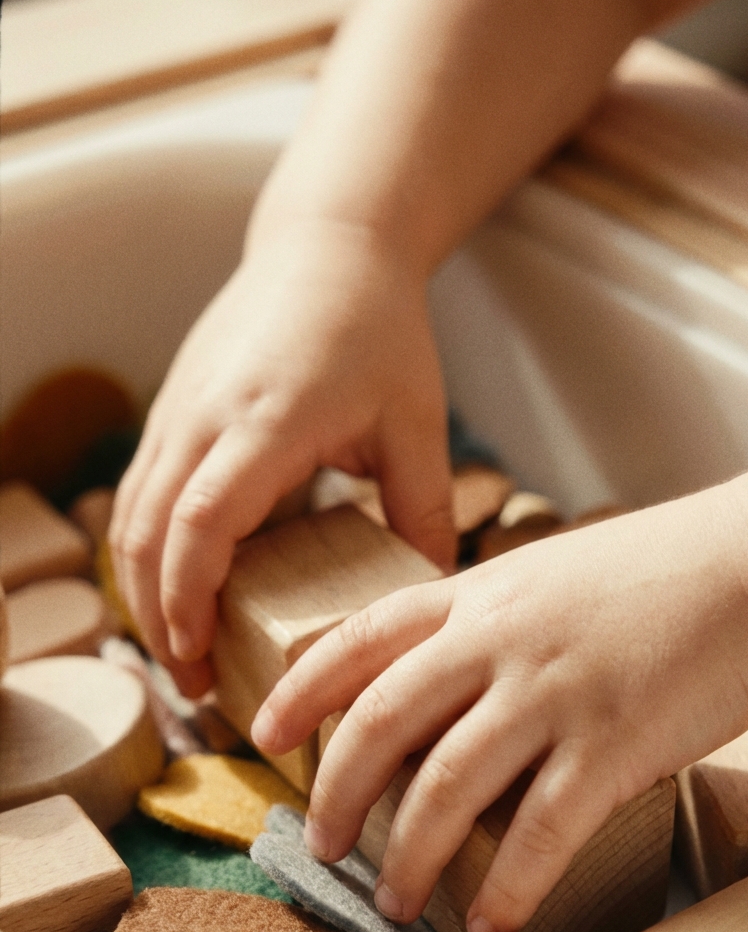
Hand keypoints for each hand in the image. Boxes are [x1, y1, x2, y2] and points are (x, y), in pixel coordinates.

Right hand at [109, 217, 454, 696]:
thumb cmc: (380, 330)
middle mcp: (205, 417)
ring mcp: (178, 410)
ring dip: (144, 591)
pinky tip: (182, 589)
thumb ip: (425, 509)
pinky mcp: (171, 410)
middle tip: (197, 686)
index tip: (200, 660)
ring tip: (185, 651)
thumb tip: (433, 596)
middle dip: (158, 619)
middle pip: (146, 533)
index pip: (201, 522)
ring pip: (130, 516)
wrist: (328, 245)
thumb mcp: (417, 422)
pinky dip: (147, 551)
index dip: (189, 599)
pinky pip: (139, 493)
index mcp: (267, 422)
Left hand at [253, 470, 747, 931]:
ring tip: (393, 900)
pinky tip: (486, 921)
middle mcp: (497, 641)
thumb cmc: (653, 576)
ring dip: (409, 855)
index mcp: (475, 596)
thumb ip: (482, 626)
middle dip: (336, 792)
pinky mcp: (612, 744)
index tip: (262, 734)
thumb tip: (434, 690)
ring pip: (446, 785)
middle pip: (380, 722)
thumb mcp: (544, 579)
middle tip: (320, 846)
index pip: (358, 639)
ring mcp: (552, 692)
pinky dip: (507, 885)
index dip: (300, 690)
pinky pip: (540, 830)